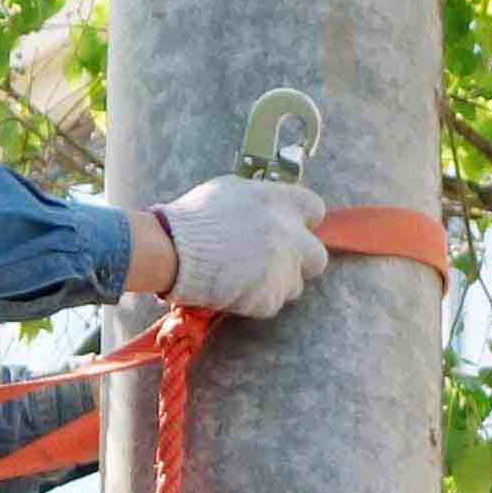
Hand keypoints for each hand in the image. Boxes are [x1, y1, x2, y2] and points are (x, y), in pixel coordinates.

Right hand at [150, 175, 327, 319]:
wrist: (173, 250)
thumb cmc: (194, 218)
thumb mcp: (230, 189)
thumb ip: (259, 199)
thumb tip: (268, 207)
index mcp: (279, 202)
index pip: (315, 209)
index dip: (303, 221)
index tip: (292, 228)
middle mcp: (289, 235)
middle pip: (317, 257)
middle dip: (300, 262)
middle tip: (276, 262)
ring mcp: (282, 269)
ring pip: (294, 285)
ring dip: (276, 283)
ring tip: (244, 277)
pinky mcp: (269, 298)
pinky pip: (271, 303)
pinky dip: (254, 300)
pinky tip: (233, 288)